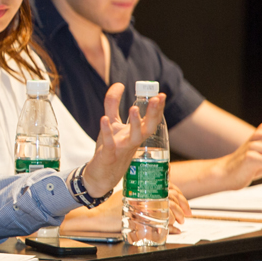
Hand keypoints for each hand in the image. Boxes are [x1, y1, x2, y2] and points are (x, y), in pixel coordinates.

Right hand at [60, 183, 190, 233]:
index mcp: (142, 186)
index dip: (179, 195)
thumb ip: (143, 201)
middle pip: (170, 194)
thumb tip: (163, 213)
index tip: (184, 205)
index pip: (167, 186)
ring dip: (177, 214)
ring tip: (180, 222)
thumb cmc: (111, 209)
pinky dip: (169, 224)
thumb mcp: (128, 200)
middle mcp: (142, 192)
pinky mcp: (138, 213)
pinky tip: (174, 228)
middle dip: (182, 204)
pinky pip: (159, 216)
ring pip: (167, 204)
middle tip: (187, 214)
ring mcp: (140, 202)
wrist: (98, 216)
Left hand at [84, 83, 165, 197]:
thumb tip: (120, 84)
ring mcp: (121, 150)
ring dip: (136, 123)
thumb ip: (113, 103)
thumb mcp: (112, 123)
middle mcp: (132, 142)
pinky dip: (107, 132)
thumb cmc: (110, 149)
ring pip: (134, 138)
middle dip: (154, 113)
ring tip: (134, 108)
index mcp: (136, 134)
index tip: (161, 94)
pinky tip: (103, 119)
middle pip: (148, 128)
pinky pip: (109, 144)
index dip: (157, 108)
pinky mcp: (108, 156)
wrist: (100, 176)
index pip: (150, 120)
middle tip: (157, 98)